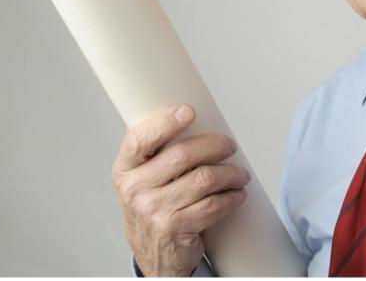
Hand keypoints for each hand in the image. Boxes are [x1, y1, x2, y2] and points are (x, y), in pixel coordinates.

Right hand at [111, 104, 250, 275]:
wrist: (153, 253)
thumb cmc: (153, 207)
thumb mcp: (144, 179)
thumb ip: (160, 153)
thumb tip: (199, 122)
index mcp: (125, 169)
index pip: (139, 140)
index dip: (165, 122)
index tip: (189, 112)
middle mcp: (135, 189)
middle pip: (182, 155)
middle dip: (215, 146)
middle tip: (230, 146)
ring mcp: (154, 210)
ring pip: (204, 179)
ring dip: (230, 173)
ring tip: (240, 174)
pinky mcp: (175, 228)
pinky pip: (213, 205)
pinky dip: (232, 197)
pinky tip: (237, 194)